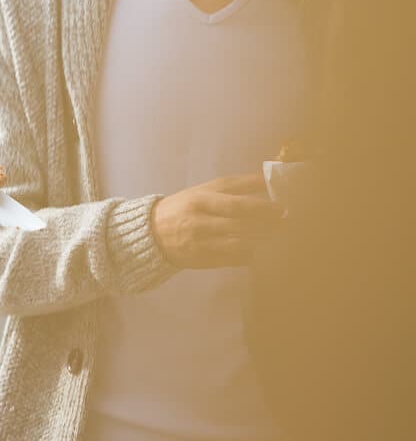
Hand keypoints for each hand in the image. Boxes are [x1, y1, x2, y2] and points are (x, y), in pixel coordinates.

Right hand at [150, 174, 282, 268]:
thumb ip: (236, 185)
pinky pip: (233, 260)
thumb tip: (269, 179)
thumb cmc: (186, 206)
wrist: (152, 232)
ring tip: (278, 236)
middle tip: (288, 223)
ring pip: (239, 245)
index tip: (283, 208)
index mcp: (200, 201)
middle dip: (267, 225)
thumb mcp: (205, 190)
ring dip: (262, 241)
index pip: (236, 204)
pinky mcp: (202, 261)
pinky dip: (250, 255)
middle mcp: (199, 223)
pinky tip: (262, 249)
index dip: (262, 207)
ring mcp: (200, 245)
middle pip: (241, 226)